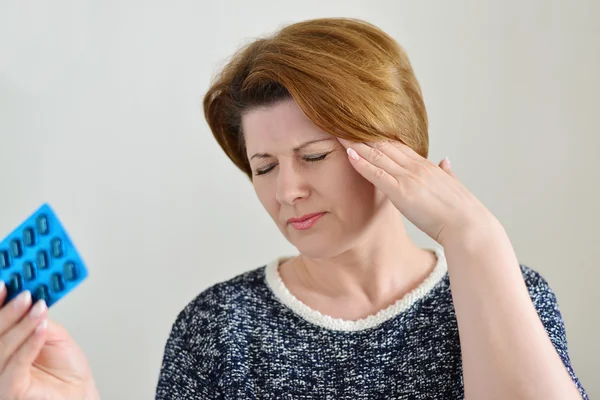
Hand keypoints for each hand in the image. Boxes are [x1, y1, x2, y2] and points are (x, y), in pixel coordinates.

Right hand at [0, 285, 99, 399]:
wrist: (80, 395)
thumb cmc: (66, 371)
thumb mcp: (53, 336)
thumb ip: (38, 320)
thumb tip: (30, 299)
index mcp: (4, 348)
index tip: (4, 284)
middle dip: (8, 311)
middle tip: (25, 295)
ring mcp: (0, 378)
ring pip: (2, 347)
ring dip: (22, 324)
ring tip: (39, 308)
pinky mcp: (10, 390)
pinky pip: (15, 365)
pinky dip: (29, 343)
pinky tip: (40, 328)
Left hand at [337, 138, 498, 245]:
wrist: (470, 227)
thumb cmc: (463, 213)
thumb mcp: (454, 187)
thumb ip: (446, 173)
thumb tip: (444, 161)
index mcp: (427, 167)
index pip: (399, 146)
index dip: (380, 137)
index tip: (364, 129)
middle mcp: (417, 167)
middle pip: (385, 145)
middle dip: (364, 135)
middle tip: (345, 124)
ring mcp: (409, 178)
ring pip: (378, 155)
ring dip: (357, 143)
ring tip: (339, 133)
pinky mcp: (402, 191)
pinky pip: (377, 173)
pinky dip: (361, 163)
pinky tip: (348, 154)